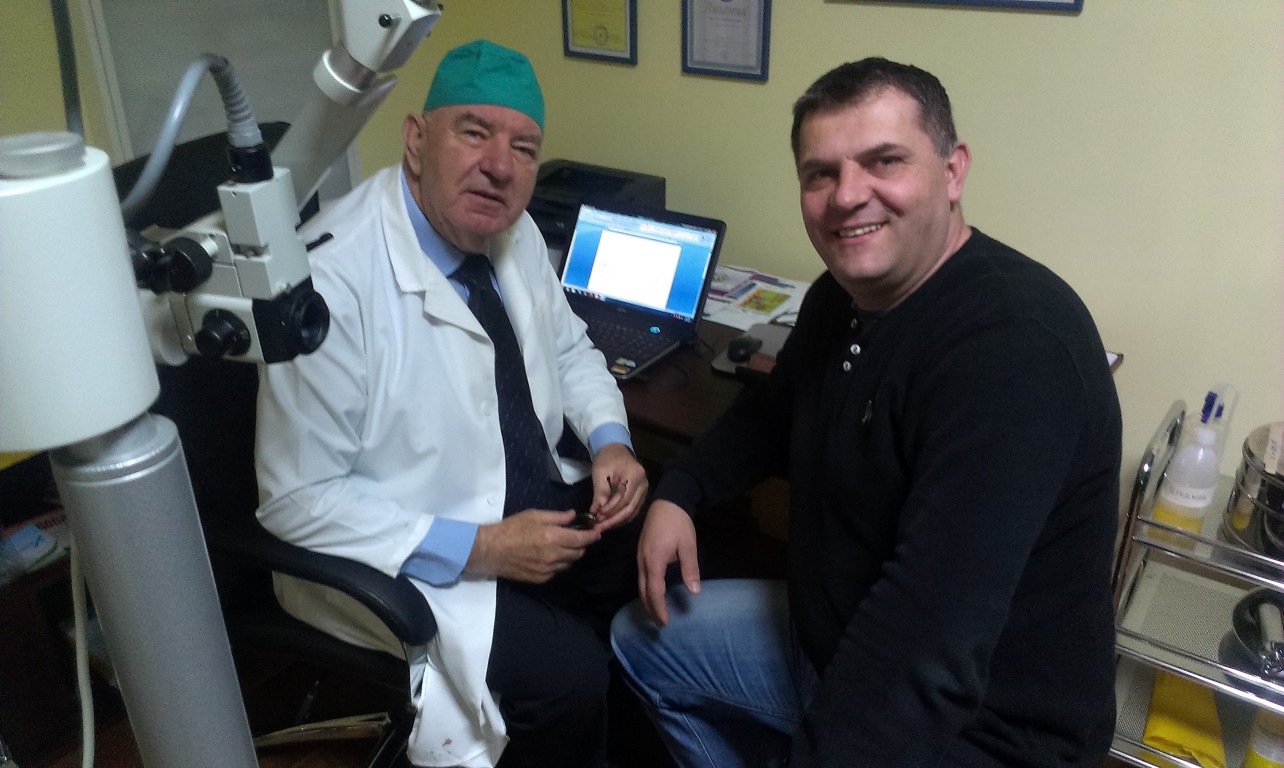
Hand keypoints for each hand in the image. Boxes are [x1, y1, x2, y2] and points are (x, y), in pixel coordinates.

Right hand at [465, 509, 599, 582]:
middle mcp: (554, 556)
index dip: (592, 536)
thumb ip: (557, 517)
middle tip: (578, 537)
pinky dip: (558, 564)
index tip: (597, 532)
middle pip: (578, 553)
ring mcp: (547, 569)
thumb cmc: (511, 528)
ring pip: (569, 564)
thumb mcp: (534, 515)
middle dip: (582, 545)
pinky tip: (551, 557)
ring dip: (571, 555)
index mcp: (553, 538)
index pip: (582, 540)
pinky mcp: (540, 579)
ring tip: (564, 546)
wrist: (491, 550)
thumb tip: (573, 516)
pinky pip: (557, 572)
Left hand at [587, 442, 647, 530]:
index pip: (623, 499)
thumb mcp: (600, 472)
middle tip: (599, 527)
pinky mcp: (641, 494)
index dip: (610, 510)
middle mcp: (644, 484)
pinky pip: (633, 509)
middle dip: (613, 520)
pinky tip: (610, 521)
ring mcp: (644, 490)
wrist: (615, 449)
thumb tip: (596, 511)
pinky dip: (622, 517)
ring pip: (632, 511)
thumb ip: (600, 491)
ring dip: (617, 521)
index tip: (597, 517)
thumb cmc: (607, 458)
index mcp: (635, 475)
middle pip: (630, 508)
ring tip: (603, 526)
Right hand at [637, 499, 700, 625]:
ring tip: (656, 612)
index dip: (658, 608)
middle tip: (660, 623)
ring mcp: (639, 556)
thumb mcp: (688, 546)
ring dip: (646, 600)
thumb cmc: (678, 524)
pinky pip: (640, 576)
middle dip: (650, 608)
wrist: (667, 502)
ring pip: (639, 584)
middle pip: (642, 591)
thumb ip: (690, 569)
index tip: (665, 622)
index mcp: (654, 561)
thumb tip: (694, 591)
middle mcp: (643, 561)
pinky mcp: (641, 552)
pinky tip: (652, 592)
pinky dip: (645, 589)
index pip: (654, 591)